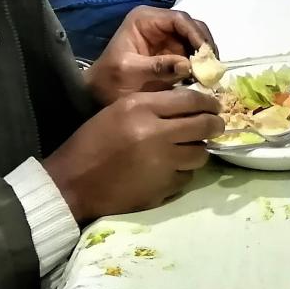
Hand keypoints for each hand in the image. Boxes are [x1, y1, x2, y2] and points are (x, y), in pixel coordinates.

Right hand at [42, 89, 224, 221]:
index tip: (214, 106)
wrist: (72, 184)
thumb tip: (191, 105)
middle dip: (215, 124)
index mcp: (142, 108)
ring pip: (200, 154)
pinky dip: (183, 172)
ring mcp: (162, 164)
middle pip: (203, 126)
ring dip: (198, 150)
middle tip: (216, 125)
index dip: (208, 103)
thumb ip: (154, 105)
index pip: (190, 100)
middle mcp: (156, 134)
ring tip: (188, 149)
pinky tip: (170, 169)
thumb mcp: (119, 110)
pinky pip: (187, 177)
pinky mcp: (162, 188)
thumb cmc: (92, 143)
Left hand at [87, 7, 215, 105]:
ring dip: (204, 56)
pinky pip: (192, 55)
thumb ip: (157, 67)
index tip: (206, 54)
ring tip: (210, 74)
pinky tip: (204, 78)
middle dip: (204, 45)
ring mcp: (166, 38)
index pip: (179, 19)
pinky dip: (200, 65)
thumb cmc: (108, 80)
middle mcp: (158, 23)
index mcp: (145, 19)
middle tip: (213, 66)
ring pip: (196, 40)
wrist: (97, 94)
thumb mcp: (129, 72)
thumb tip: (187, 65)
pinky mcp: (172, 53)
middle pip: (192, 27)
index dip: (196, 35)